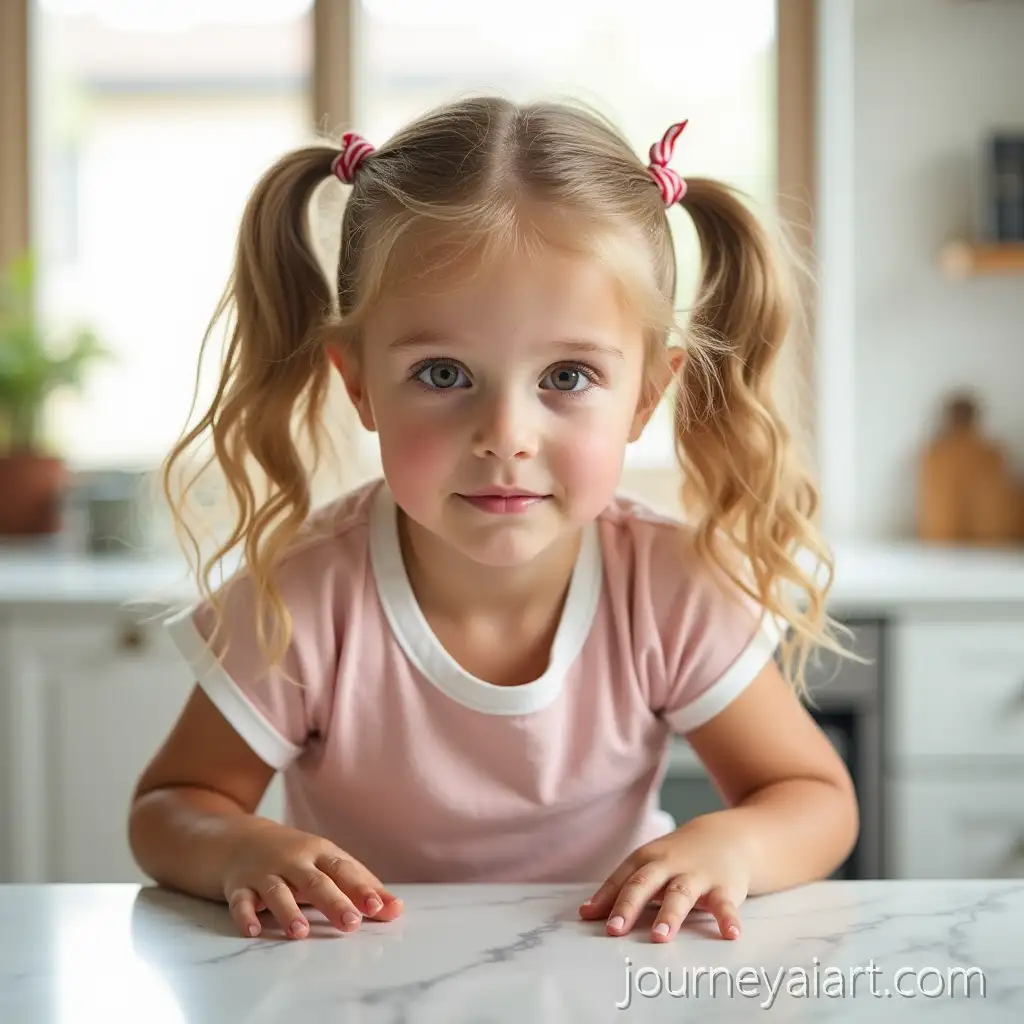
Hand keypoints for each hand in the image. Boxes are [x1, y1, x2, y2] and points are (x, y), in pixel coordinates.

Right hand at [221, 821, 402, 938]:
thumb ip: (361, 886)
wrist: (239, 838)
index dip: (362, 888)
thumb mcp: (327, 863)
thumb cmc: (295, 856)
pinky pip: (241, 901)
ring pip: (277, 891)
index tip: (379, 907)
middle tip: (352, 923)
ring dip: (289, 911)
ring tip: (301, 932)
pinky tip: (253, 930)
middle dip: (334, 902)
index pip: (345, 870)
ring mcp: (265, 872)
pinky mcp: (239, 886)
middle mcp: (294, 861)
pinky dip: (245, 915)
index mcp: (320, 854)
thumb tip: (396, 909)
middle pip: (315, 881)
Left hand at [579, 815, 750, 941]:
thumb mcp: (649, 865)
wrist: (728, 836)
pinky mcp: (724, 887)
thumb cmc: (679, 857)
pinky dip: (728, 919)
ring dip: (671, 914)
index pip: (622, 879)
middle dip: (629, 906)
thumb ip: (619, 889)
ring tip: (661, 936)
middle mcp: (669, 865)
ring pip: (681, 894)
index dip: (606, 898)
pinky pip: (725, 904)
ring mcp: (697, 875)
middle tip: (615, 930)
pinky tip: (730, 934)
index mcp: (647, 859)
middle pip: (645, 883)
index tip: (589, 918)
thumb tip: (586, 913)